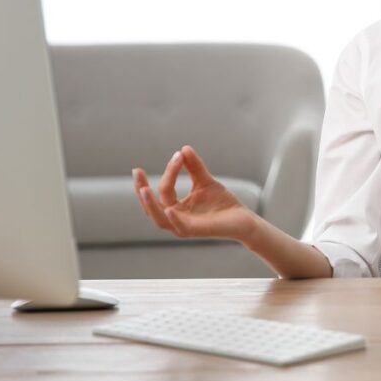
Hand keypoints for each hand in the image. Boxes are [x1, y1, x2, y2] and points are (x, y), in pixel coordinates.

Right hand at [132, 146, 256, 240]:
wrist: (243, 219)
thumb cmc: (222, 203)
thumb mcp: (205, 181)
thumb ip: (194, 167)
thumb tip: (183, 148)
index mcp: (176, 208)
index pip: (164, 190)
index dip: (169, 171)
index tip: (178, 154)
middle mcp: (175, 219)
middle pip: (151, 206)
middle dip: (141, 189)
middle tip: (136, 172)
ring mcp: (183, 227)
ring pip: (159, 219)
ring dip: (150, 205)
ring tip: (143, 189)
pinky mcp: (195, 232)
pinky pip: (180, 227)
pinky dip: (173, 219)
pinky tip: (169, 209)